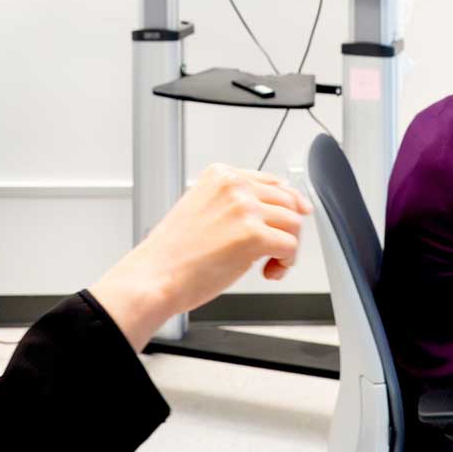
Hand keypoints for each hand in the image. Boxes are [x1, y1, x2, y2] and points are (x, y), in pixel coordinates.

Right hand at [89, 164, 309, 350]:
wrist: (155, 276)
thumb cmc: (173, 253)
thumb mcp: (201, 209)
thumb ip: (234, 203)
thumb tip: (274, 208)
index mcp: (220, 175)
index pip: (272, 181)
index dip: (288, 203)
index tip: (297, 213)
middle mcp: (234, 186)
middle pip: (288, 202)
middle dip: (286, 229)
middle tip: (273, 252)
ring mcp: (244, 208)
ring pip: (293, 224)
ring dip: (287, 247)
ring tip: (269, 264)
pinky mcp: (253, 235)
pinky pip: (290, 246)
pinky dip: (285, 263)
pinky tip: (268, 272)